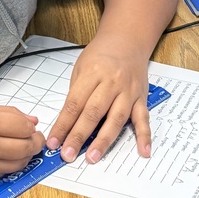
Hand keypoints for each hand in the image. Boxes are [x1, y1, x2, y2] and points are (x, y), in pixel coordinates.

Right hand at [0, 104, 44, 187]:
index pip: (23, 128)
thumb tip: (28, 120)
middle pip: (26, 148)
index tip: (29, 124)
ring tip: (16, 145)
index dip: (29, 126)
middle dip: (33, 142)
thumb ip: (2, 114)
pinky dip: (9, 164)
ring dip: (24, 155)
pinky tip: (1, 154)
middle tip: (30, 135)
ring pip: (19, 164)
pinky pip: (4, 173)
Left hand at [45, 37, 150, 164]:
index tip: (53, 142)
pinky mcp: (141, 98)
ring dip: (104, 140)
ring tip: (92, 157)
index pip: (74, 104)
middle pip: (93, 113)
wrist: (127, 40)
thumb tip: (67, 123)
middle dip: (78, 135)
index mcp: (92, 74)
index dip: (63, 124)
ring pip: (116, 119)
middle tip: (67, 154)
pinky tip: (143, 152)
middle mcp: (111, 83)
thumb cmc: (101, 55)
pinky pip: (143, 119)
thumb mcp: (81, 67)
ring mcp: (128, 92)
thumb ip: (76, 93)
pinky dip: (145, 136)